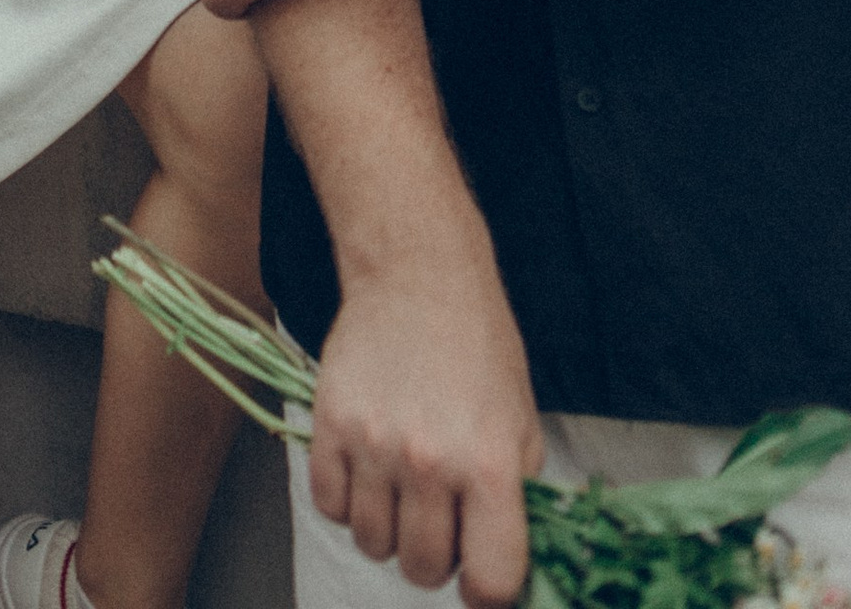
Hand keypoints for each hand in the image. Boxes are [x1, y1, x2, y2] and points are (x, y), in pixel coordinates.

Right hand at [308, 252, 542, 602]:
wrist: (418, 274)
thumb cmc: (479, 347)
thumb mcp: (521, 424)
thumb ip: (516, 500)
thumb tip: (502, 564)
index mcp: (489, 465)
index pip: (490, 582)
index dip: (488, 593)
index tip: (481, 578)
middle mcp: (429, 461)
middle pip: (423, 570)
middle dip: (436, 560)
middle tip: (441, 525)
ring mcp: (372, 443)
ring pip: (372, 545)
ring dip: (389, 533)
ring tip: (403, 495)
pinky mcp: (329, 422)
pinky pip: (329, 506)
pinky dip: (347, 503)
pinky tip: (368, 473)